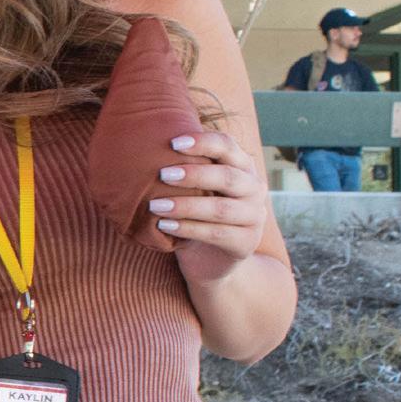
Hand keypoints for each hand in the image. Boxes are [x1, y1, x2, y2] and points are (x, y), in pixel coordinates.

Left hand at [147, 130, 272, 279]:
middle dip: (194, 174)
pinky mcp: (245, 242)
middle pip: (227, 177)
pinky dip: (188, 228)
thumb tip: (147, 142)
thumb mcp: (195, 187)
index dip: (203, 142)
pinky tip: (164, 225)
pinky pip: (215, 234)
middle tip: (163, 174)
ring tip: (155, 205)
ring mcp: (254, 216)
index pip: (228, 146)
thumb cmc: (197, 213)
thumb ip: (186, 166)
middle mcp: (254, 188)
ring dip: (186, 205)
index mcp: (242, 166)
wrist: (211, 259)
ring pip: (220, 208)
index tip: (173, 143)